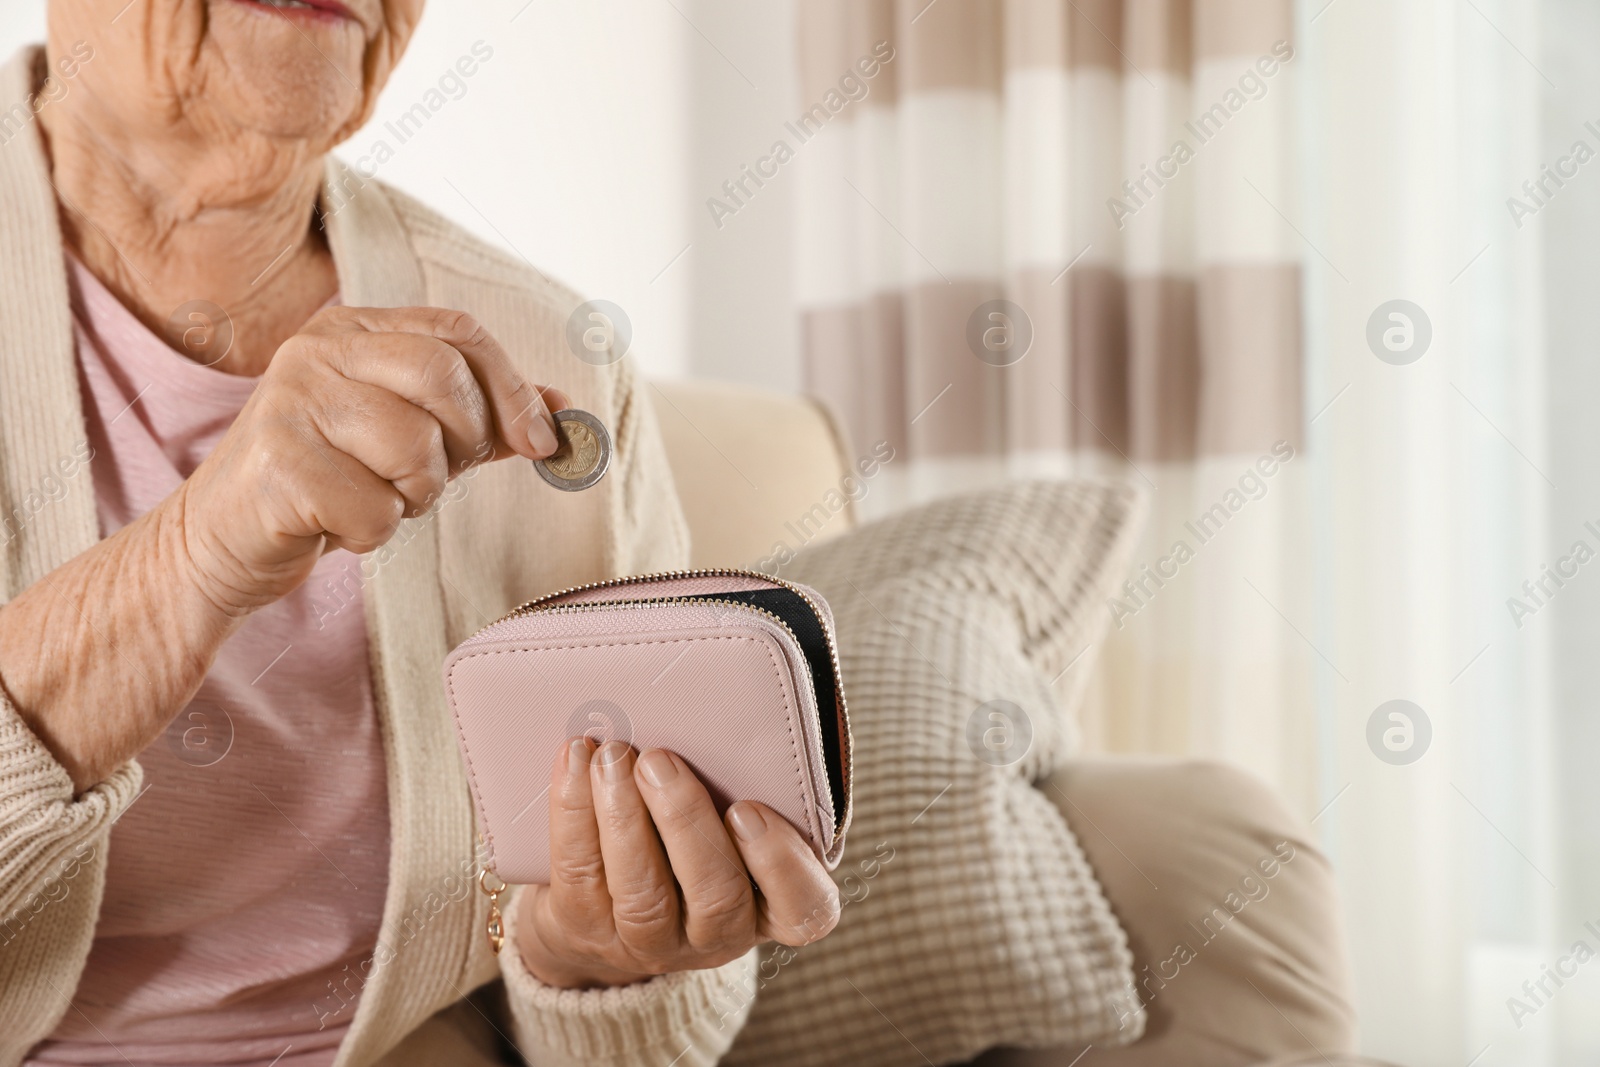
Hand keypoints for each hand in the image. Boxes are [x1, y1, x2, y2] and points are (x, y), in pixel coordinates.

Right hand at [175, 305, 568, 614]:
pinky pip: (377, 508)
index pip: (459, 333)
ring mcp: (291, 402)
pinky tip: (334, 523)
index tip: (544, 441)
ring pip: (416, 450)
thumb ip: (483, 419)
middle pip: (444, 380)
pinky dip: (372, 532)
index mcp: (354, 328)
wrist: (222, 540)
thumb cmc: (328, 482)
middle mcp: (317, 350)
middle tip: (431, 478)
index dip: (514, 388)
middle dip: (463, 444)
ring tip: (372, 496)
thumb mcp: (409, 437)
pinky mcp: (277, 464)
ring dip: (413, 496)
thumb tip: (564, 411)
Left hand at [515, 738, 841, 988]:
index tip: (747, 809)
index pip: (805, 910)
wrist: (600, 901)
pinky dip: (574, 814)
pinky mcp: (587, 931)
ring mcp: (652, 943)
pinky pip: (581, 877)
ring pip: (643, 895)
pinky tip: (576, 763)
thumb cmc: (685, 836)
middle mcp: (718, 935)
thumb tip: (719, 704)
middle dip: (685, 822)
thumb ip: (740, 780)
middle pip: (716, 897)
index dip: (782, 865)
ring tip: (611, 756)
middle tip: (658, 760)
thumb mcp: (726, 815)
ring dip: (623, 818)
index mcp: (770, 904)